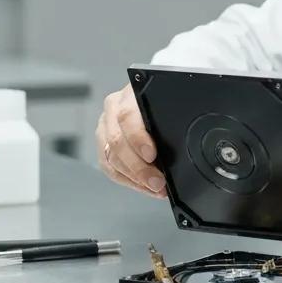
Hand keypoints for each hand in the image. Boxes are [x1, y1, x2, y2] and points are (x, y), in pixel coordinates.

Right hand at [95, 84, 166, 198]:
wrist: (154, 98)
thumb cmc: (165, 102)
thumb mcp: (172, 103)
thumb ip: (171, 119)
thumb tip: (179, 146)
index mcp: (130, 94)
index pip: (127, 116)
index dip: (137, 139)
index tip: (152, 156)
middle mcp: (113, 108)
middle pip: (116, 141)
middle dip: (138, 167)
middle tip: (157, 182)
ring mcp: (105, 126)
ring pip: (110, 157)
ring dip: (133, 178)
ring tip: (154, 188)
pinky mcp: (103, 143)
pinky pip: (109, 167)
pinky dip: (127, 180)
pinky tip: (144, 186)